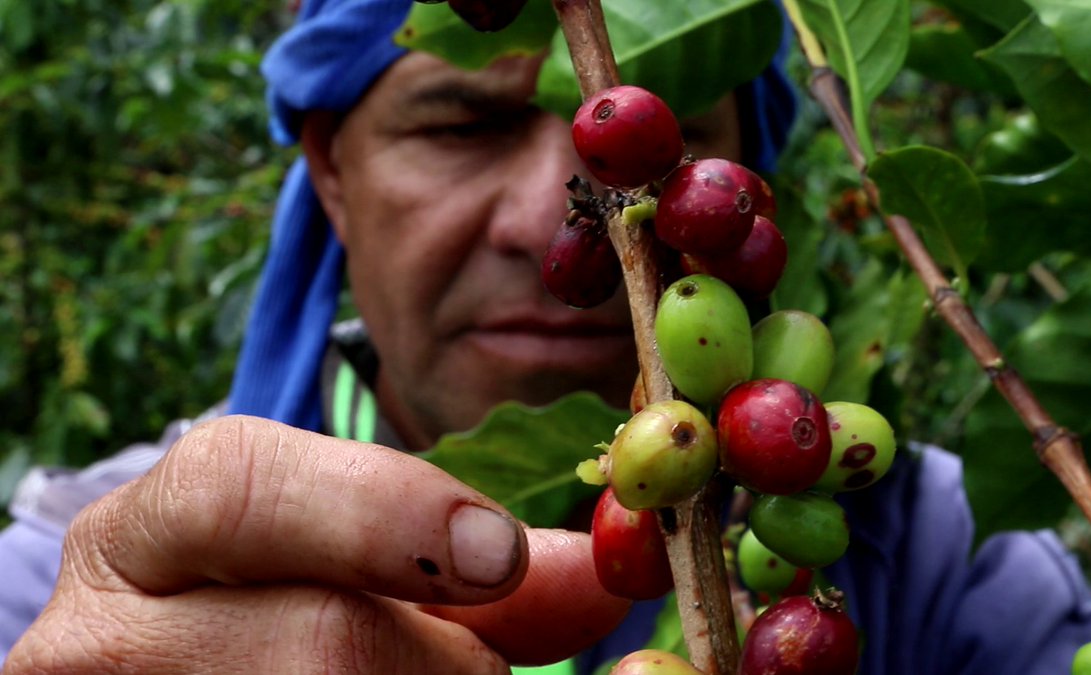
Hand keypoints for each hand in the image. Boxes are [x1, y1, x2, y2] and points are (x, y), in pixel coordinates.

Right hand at [4, 415, 630, 672]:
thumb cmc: (276, 635)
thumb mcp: (351, 581)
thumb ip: (471, 573)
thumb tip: (603, 568)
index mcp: (144, 540)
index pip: (237, 484)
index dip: (385, 509)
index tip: (501, 555)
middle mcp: (97, 638)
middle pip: (318, 635)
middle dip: (440, 660)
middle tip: (488, 671)